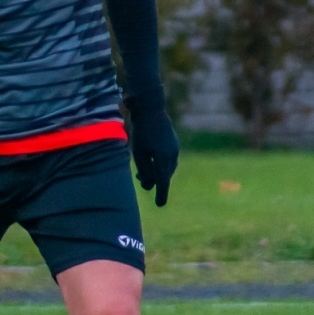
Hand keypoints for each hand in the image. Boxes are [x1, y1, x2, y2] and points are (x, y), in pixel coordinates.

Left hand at [126, 86, 178, 206]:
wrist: (151, 109)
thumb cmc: (141, 131)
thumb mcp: (138, 152)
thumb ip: (144, 170)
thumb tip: (149, 184)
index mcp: (163, 158)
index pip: (162, 181)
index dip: (161, 194)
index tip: (160, 205)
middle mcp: (172, 155)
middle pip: (164, 176)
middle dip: (153, 180)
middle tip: (140, 180)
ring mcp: (175, 150)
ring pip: (166, 169)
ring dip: (156, 172)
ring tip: (142, 172)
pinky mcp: (173, 145)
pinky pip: (168, 161)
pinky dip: (159, 165)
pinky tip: (151, 161)